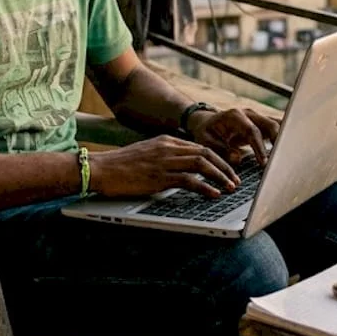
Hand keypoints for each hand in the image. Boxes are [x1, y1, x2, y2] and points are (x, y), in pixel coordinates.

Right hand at [90, 135, 239, 198]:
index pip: (200, 146)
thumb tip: (182, 170)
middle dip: (225, 166)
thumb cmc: (121, 166)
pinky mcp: (159, 176)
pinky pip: (188, 180)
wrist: (100, 169)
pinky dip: (205, 187)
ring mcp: (164, 161)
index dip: (218, 158)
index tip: (228, 169)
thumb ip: (165, 158)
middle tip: (235, 179)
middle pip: (206, 153)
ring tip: (230, 187)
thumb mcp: (147, 155)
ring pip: (201, 164)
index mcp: (166, 141)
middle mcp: (168, 148)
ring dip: (220, 176)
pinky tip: (213, 194)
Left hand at [187, 107, 280, 165]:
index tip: (264, 163)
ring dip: (284, 140)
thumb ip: (220, 149)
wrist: (207, 122)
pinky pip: (277, 128)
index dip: (260, 147)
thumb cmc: (207, 132)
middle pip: (270, 125)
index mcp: (234, 115)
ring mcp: (258, 117)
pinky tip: (288, 152)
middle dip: (278, 143)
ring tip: (288, 158)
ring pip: (277, 126)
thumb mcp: (206, 141)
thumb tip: (238, 158)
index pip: (252, 131)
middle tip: (281, 162)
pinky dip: (283, 138)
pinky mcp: (262, 123)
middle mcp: (249, 113)